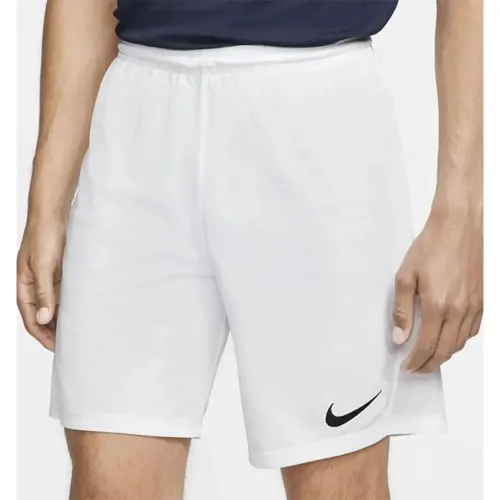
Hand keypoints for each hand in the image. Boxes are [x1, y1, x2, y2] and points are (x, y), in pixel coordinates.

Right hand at [17, 218, 65, 350]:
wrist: (53, 214)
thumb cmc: (44, 236)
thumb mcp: (44, 265)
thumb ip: (44, 292)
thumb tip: (45, 319)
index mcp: (24, 286)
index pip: (31, 319)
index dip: (43, 336)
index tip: (57, 348)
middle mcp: (34, 286)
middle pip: (42, 316)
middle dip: (53, 332)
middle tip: (71, 344)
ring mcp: (46, 280)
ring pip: (53, 306)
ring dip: (62, 319)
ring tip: (77, 332)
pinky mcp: (58, 273)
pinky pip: (63, 294)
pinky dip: (69, 305)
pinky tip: (81, 311)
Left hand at [392, 207, 482, 372]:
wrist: (459, 226)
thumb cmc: (431, 246)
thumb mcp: (405, 276)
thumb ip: (402, 310)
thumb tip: (400, 336)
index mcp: (438, 305)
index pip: (427, 345)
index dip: (416, 361)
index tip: (407, 366)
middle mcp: (460, 310)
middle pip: (446, 350)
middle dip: (430, 364)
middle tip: (416, 368)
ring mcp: (474, 306)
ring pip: (461, 343)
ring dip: (445, 354)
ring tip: (429, 357)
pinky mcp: (482, 300)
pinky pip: (472, 330)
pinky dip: (459, 340)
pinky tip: (449, 338)